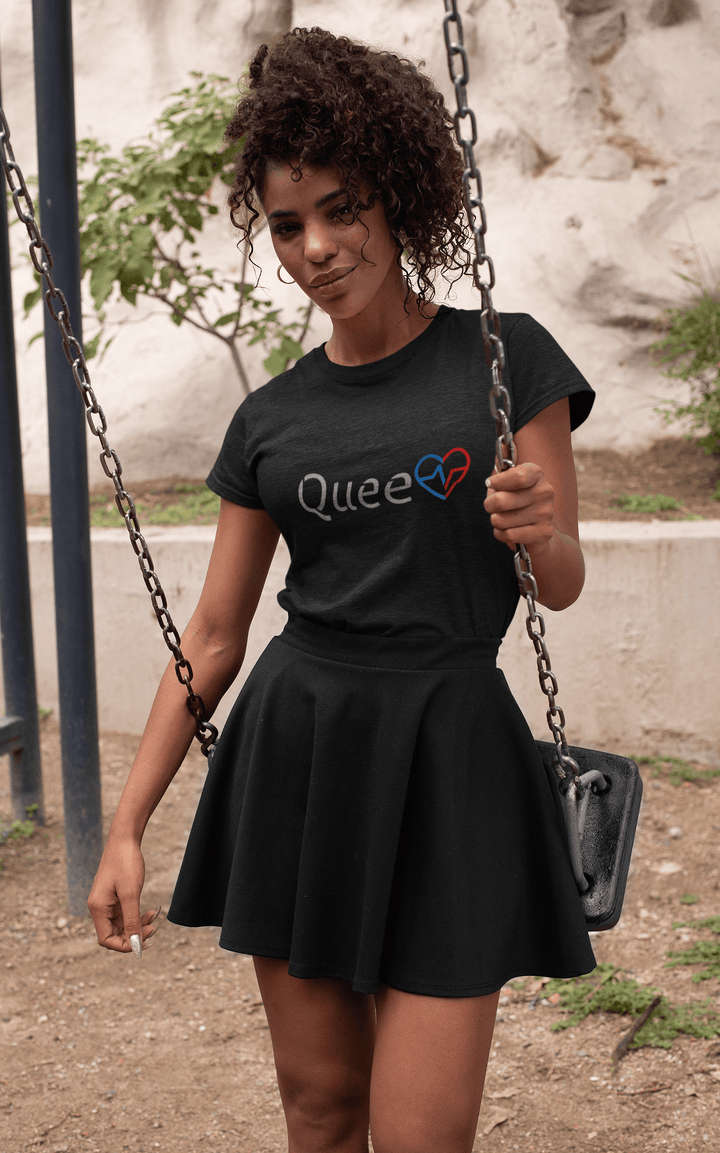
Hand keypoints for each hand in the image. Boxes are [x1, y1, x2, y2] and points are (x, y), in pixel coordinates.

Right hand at [87, 839, 158, 954]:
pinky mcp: (115, 897)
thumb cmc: (125, 863)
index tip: (143, 942)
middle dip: (134, 935)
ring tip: (154, 919)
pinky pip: (125, 914)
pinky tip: (150, 912)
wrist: (125, 840)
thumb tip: (135, 944)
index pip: (106, 939)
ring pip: (122, 925)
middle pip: (114, 934)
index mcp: (98, 908)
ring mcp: (107, 902)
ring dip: (138, 926)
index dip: (124, 945)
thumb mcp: (130, 893)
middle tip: (153, 929)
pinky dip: (137, 916)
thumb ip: (132, 920)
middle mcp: (100, 908)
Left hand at [483, 463, 554, 552]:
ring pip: (501, 520)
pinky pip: (509, 535)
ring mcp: (546, 513)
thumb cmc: (515, 499)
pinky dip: (501, 534)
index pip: (517, 477)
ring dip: (496, 521)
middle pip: (501, 501)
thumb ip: (502, 465)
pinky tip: (507, 530)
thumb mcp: (506, 479)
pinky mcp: (544, 532)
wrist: (535, 529)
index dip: (497, 482)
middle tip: (492, 506)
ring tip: (504, 518)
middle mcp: (544, 491)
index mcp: (536, 474)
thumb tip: (502, 446)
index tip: (490, 484)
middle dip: (489, 505)